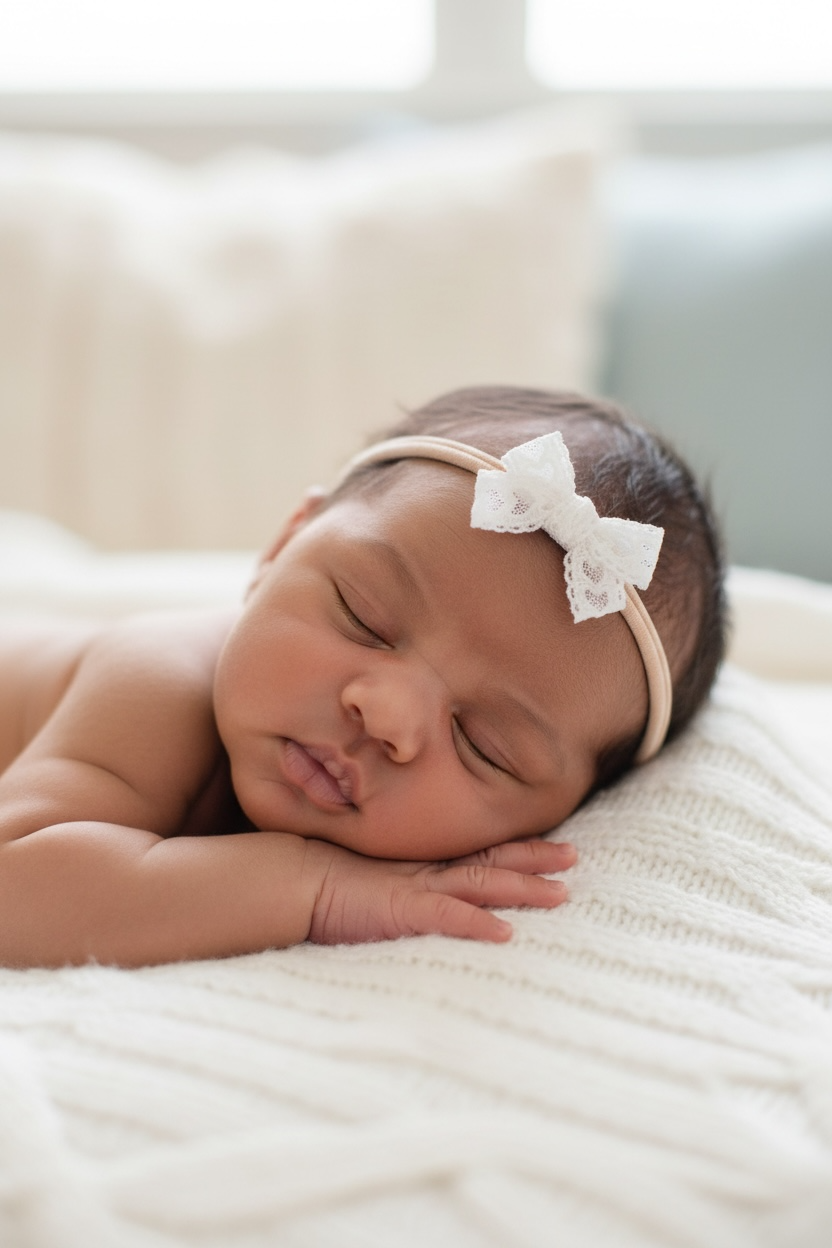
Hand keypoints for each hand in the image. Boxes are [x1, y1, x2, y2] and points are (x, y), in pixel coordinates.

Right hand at [306, 837, 575, 945]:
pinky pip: (445, 917)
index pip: (477, 853)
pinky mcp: (399, 911)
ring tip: (562, 892)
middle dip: (534, 858)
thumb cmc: (319, 879)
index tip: (552, 846)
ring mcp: (414, 889)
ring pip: (480, 883)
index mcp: (419, 865)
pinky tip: (506, 933)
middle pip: (490, 860)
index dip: (516, 848)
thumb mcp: (369, 880)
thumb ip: (395, 883)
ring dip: (522, 886)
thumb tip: (410, 890)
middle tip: (575, 857)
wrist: (286, 881)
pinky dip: (476, 923)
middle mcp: (424, 872)